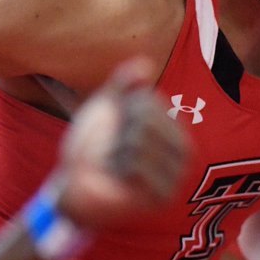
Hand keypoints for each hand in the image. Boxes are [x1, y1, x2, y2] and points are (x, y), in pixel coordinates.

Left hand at [54, 58, 188, 228]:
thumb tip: (145, 63)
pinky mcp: (162, 196)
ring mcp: (177, 176)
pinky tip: (117, 179)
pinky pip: (135, 163)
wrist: (74, 186)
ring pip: (138, 140)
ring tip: (114, 165)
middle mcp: (185, 151)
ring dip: (114, 151)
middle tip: (112, 151)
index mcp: (176, 128)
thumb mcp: (107, 107)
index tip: (116, 130)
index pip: (146, 101)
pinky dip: (116, 167)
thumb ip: (124, 84)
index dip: (121, 111)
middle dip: (117, 131)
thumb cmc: (93, 145)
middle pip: (144, 119)